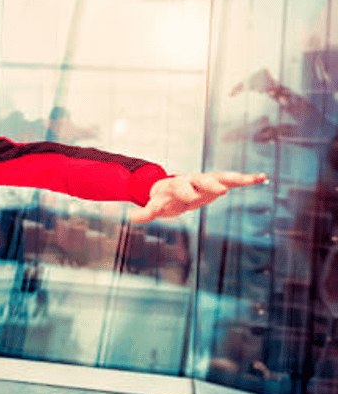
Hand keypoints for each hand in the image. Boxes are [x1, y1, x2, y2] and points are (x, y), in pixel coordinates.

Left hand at [129, 171, 266, 223]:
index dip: (184, 191)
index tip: (189, 197)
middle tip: (221, 190)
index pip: (179, 187)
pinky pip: (233, 179)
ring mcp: (206, 180)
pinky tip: (262, 178)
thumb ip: (146, 212)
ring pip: (221, 176)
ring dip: (236, 178)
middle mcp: (192, 180)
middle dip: (210, 184)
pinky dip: (246, 179)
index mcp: (176, 185)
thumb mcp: (154, 205)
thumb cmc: (163, 198)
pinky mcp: (218, 182)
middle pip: (201, 180)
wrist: (173, 187)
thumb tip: (130, 217)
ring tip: (253, 178)